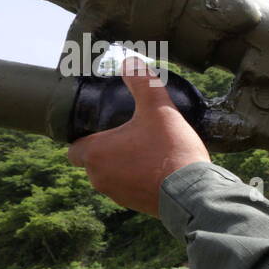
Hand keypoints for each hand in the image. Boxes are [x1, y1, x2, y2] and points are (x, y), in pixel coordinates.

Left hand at [67, 57, 210, 216]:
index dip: (86, 135)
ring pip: (112, 175)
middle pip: (93, 161)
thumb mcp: (158, 108)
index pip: (73, 147)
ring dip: (124, 165)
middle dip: (108, 149)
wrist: (194, 193)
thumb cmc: (170, 150)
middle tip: (131, 134)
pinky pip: (131, 189)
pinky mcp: (137, 207)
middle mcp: (99, 178)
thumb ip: (142, 82)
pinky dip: (140, 179)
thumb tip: (131, 61)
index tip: (104, 127)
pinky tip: (161, 168)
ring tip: (148, 151)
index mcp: (95, 154)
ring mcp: (118, 196)